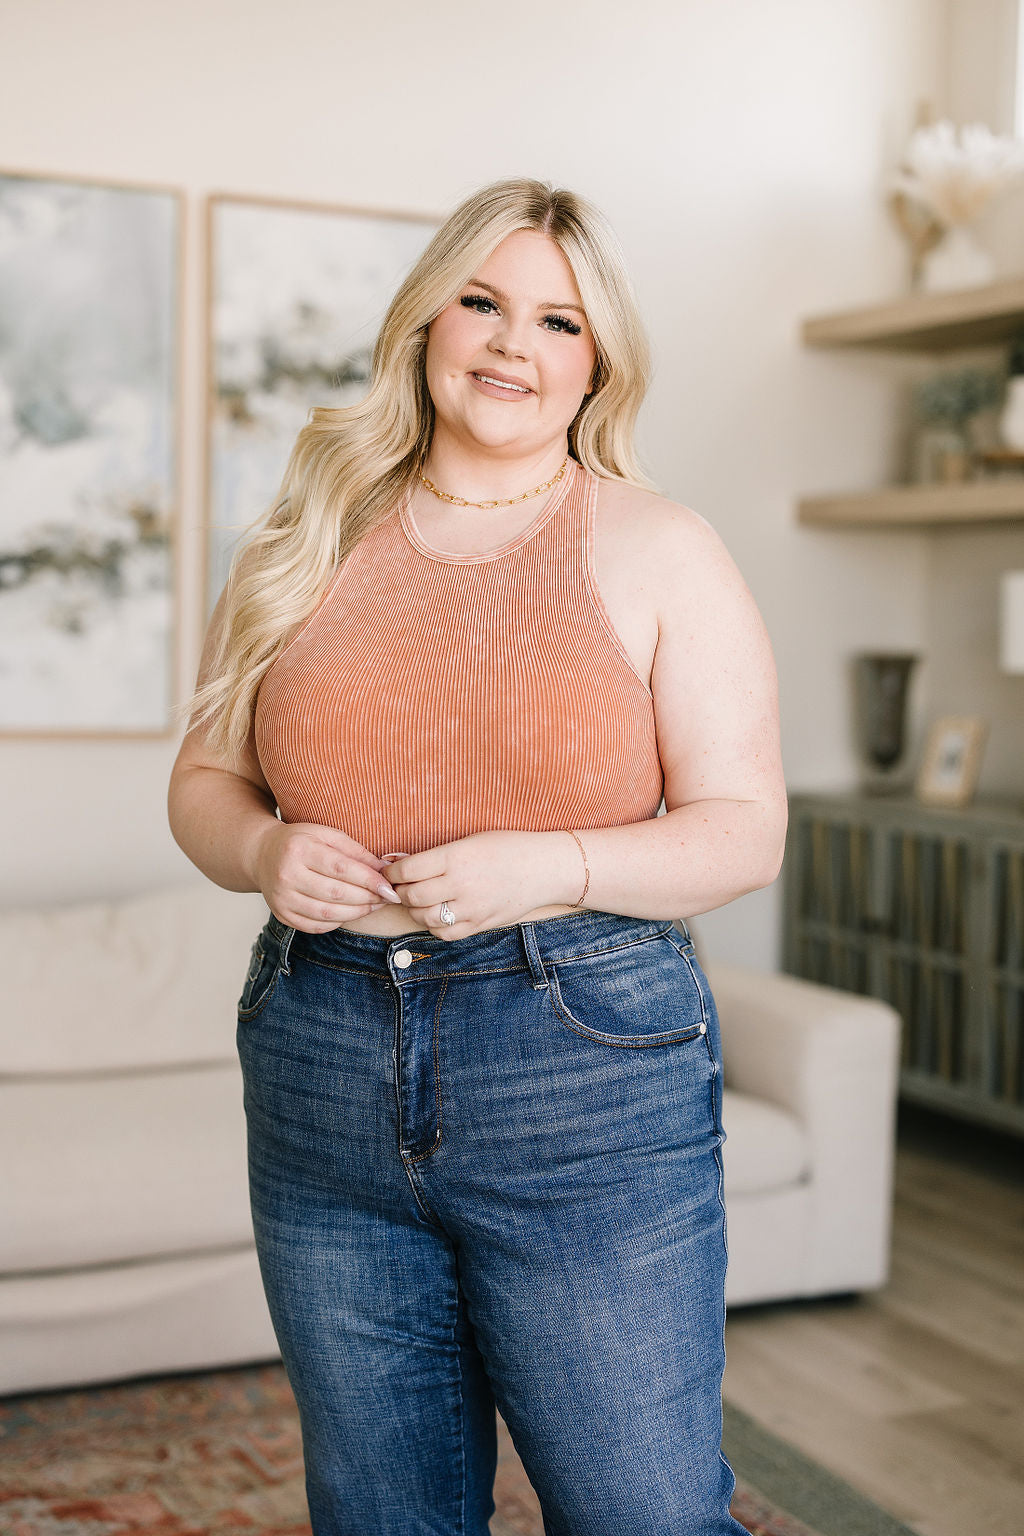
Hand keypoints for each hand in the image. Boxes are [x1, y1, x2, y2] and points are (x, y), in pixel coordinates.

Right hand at [251, 821, 404, 932]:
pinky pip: (316, 926)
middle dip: (367, 898)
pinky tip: (350, 912)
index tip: (389, 887)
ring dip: (357, 913)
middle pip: (335, 893)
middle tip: (386, 897)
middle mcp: (286, 875)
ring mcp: (281, 898)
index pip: (340, 868)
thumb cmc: (301, 842)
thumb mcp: (326, 835)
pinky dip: (338, 922)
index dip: (369, 880)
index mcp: (299, 849)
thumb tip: (384, 869)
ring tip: (373, 905)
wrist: (263, 855)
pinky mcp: (281, 915)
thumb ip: (356, 851)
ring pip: (327, 913)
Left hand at [382, 830, 572, 938]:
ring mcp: (471, 908)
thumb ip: (437, 855)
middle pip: (412, 896)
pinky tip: (436, 913)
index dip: (391, 871)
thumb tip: (398, 862)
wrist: (544, 868)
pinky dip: (433, 926)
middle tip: (399, 886)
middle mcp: (461, 884)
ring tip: (417, 899)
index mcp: (456, 856)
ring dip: (414, 910)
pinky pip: (445, 934)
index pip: (408, 869)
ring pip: (424, 918)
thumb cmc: (507, 847)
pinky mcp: (480, 924)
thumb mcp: (470, 840)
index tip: (389, 870)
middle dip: (399, 891)